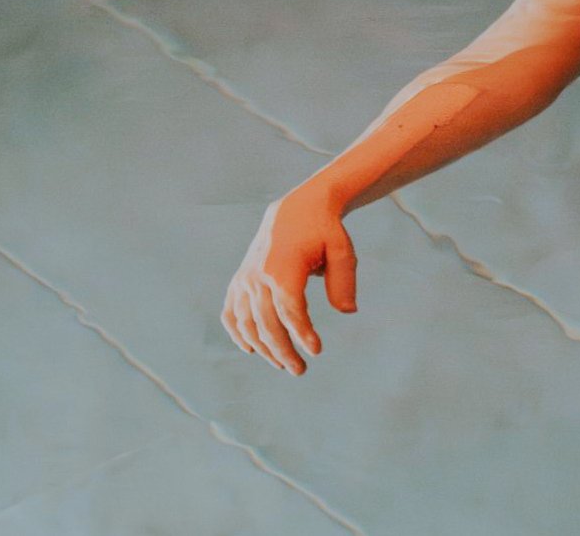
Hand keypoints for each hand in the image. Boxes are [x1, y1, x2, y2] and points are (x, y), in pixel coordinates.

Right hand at [222, 190, 357, 374]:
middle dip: (283, 350)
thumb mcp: (342, 249)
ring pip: (248, 323)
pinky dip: (238, 332)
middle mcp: (258, 275)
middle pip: (267, 323)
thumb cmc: (323, 230)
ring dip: (264, 348)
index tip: (316, 350)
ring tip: (285, 365)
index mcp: (283, 267)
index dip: (301, 333)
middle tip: (300, 370)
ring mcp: (245, 278)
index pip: (290, 309)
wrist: (296, 209)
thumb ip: (344, 280)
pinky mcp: (240, 280)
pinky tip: (251, 349)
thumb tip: (347, 311)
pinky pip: (231, 312)